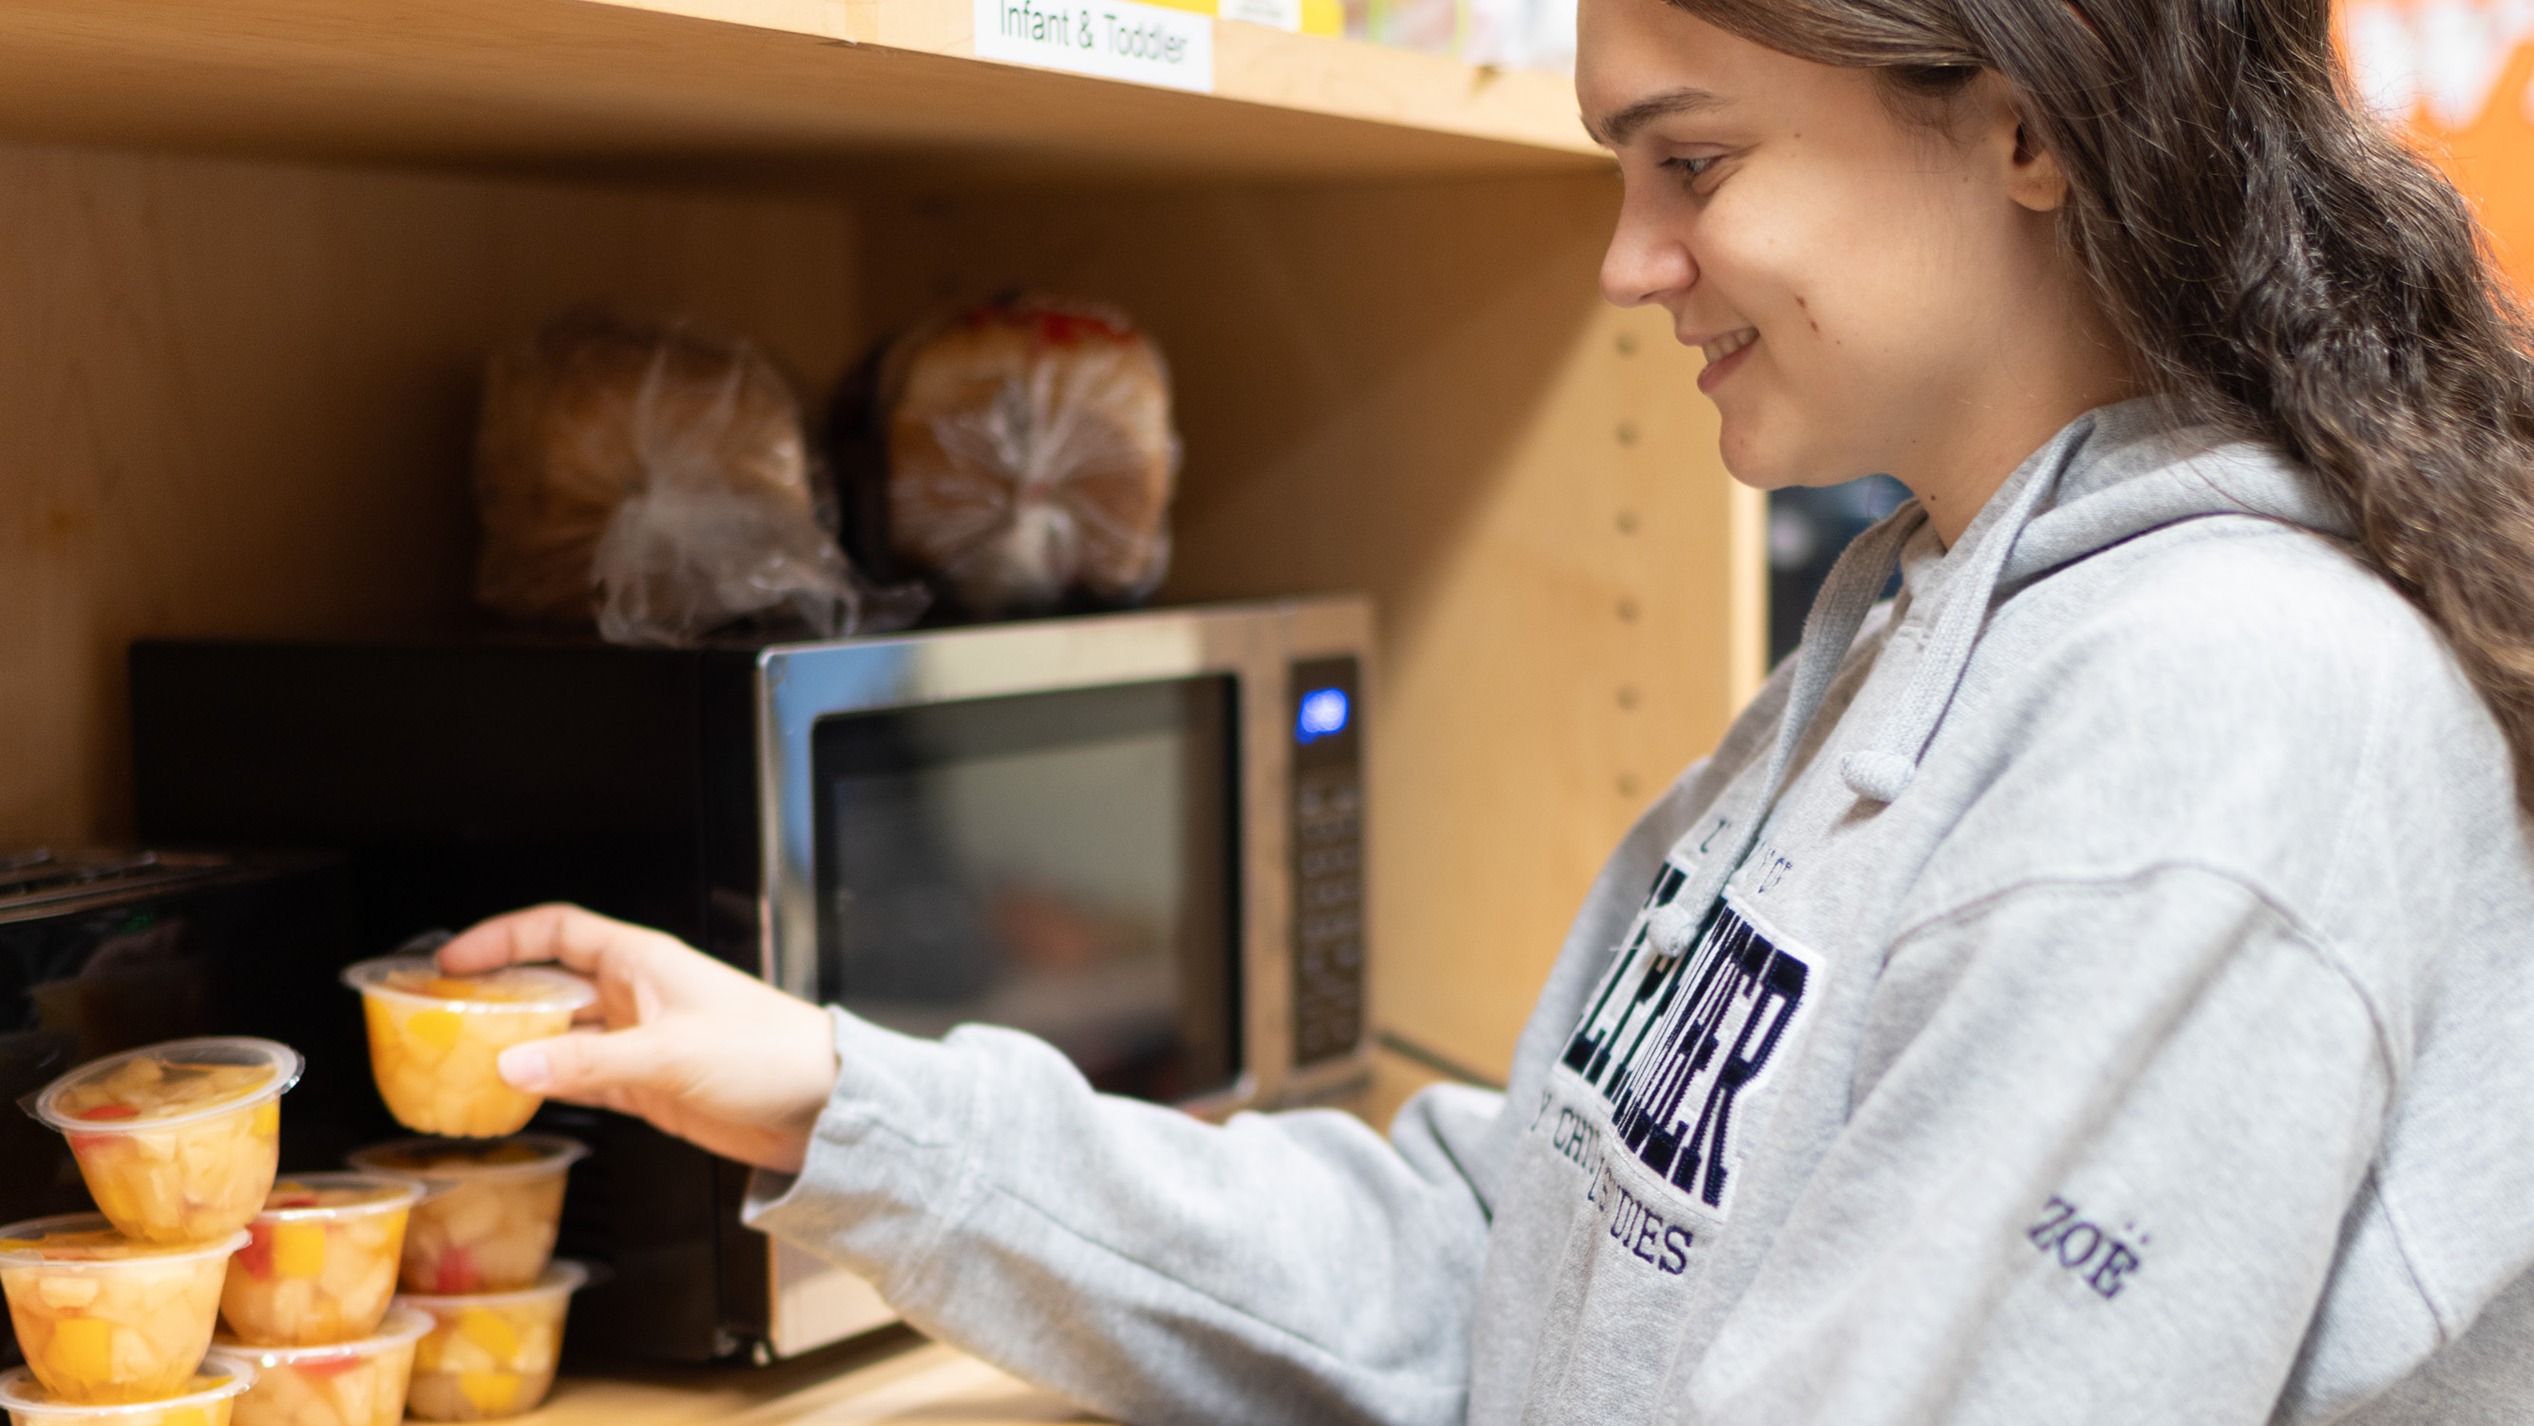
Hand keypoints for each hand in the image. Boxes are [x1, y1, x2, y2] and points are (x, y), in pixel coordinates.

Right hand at [437, 904, 838, 1172]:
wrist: (823, 1106)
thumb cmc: (769, 1055)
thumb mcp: (670, 1054)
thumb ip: (589, 1063)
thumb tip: (510, 1067)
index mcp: (643, 962)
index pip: (557, 931)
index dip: (502, 939)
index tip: (452, 961)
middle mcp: (636, 994)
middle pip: (549, 984)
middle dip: (497, 996)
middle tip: (441, 1017)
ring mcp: (639, 1040)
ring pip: (560, 1035)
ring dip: (517, 1046)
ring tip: (461, 1061)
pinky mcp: (647, 1084)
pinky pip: (581, 1077)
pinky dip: (547, 1085)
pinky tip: (515, 1095)